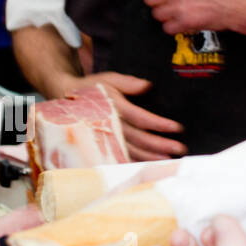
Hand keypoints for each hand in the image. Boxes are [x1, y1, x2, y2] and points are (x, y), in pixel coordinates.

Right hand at [57, 71, 186, 160]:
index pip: (140, 118)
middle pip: (138, 139)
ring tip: (170, 160)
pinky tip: (150, 167)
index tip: (177, 128)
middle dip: (160, 145)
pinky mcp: (102, 145)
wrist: (65, 98)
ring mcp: (105, 138)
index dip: (159, 124)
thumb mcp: (108, 79)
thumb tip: (147, 85)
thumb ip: (127, 83)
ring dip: (150, 157)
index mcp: (112, 108)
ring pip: (130, 151)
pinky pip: (119, 157)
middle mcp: (109, 125)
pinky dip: (134, 163)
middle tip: (180, 148)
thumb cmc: (92, 87)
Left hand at [140, 0, 245, 36]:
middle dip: (155, 2)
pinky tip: (182, 23)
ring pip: (157, 14)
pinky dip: (173, 27)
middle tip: (163, 4)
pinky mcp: (186, 22)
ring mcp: (181, 7)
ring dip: (165, 15)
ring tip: (177, 14)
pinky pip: (167, 28)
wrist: (244, 4)